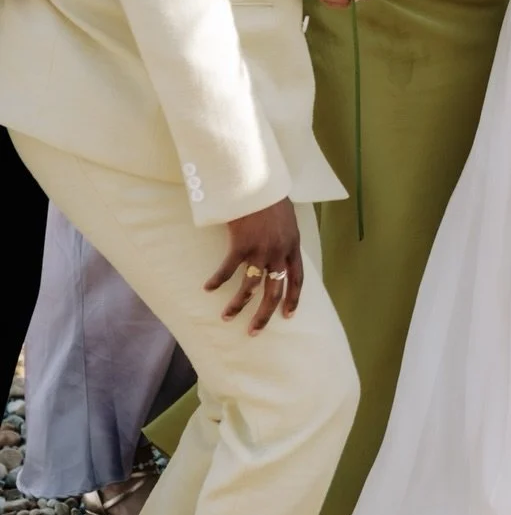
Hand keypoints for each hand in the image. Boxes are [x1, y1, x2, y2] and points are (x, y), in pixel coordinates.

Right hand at [205, 198, 303, 333]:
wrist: (257, 182)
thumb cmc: (270, 196)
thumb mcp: (286, 219)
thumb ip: (284, 237)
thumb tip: (278, 248)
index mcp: (293, 246)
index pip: (297, 279)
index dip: (293, 299)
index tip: (287, 316)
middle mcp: (279, 253)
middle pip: (275, 292)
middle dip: (264, 315)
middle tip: (254, 332)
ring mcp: (260, 251)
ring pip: (250, 287)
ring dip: (237, 305)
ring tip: (227, 317)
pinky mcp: (241, 246)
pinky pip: (228, 270)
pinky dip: (217, 281)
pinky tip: (209, 288)